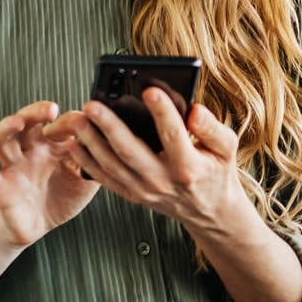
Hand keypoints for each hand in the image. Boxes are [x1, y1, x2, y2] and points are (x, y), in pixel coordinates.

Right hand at [0, 100, 99, 250]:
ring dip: (8, 126)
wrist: (37, 228)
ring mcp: (13, 165)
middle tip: (51, 109)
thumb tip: (118, 145)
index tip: (85, 121)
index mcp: (54, 146)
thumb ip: (98, 164)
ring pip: (4, 138)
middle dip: (37, 111)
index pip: (60, 125)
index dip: (70, 122)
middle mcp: (31, 150)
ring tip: (16, 121)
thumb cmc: (60, 199)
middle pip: (29, 122)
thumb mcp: (86, 182)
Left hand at [45, 89, 245, 236]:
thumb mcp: (226, 149)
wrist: (208, 210)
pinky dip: (86, 161)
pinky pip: (104, 178)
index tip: (150, 90)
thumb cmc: (215, 173)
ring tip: (79, 120)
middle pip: (131, 151)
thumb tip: (195, 111)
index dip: (162, 112)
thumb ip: (212, 129)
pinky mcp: (131, 194)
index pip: (173, 135)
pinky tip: (75, 143)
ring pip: (111, 165)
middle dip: (109, 126)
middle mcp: (163, 180)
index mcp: (188, 166)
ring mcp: (144, 189)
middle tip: (94, 105)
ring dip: (91, 141)